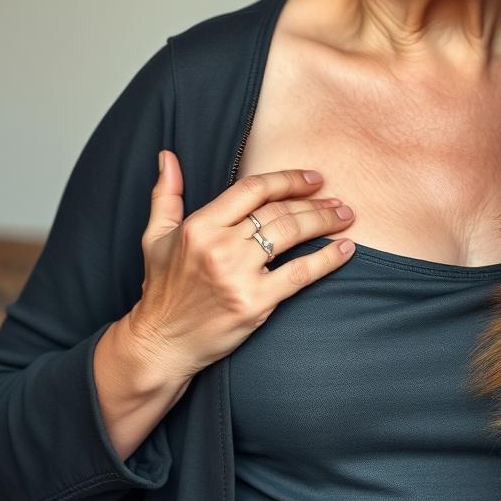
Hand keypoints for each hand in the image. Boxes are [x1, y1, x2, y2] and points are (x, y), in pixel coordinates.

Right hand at [126, 150, 355, 380]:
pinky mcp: (255, 302)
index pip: (253, 189)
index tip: (313, 178)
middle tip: (337, 200)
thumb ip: (166, 194)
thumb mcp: (155, 237)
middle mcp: (219, 246)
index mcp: (200, 226)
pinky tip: (346, 249)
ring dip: (324, 221)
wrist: (161, 345)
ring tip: (344, 216)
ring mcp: (237, 275)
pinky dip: (327, 259)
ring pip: (291, 234)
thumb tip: (168, 155)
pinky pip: (300, 273)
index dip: (288, 179)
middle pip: (278, 210)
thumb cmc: (162, 289)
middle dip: (313, 201)